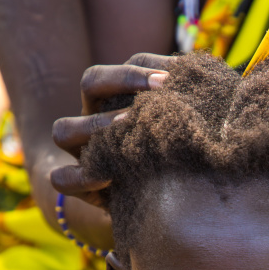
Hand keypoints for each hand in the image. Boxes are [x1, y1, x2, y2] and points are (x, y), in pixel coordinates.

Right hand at [50, 53, 172, 206]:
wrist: (158, 204)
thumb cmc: (174, 159)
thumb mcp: (181, 130)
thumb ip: (186, 108)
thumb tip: (206, 85)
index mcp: (117, 98)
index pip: (124, 65)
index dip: (139, 69)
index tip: (173, 77)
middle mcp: (96, 118)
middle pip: (92, 81)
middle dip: (126, 80)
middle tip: (162, 90)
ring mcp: (83, 150)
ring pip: (64, 130)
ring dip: (98, 126)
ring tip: (133, 128)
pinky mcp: (79, 185)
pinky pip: (62, 178)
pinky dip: (81, 177)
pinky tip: (110, 177)